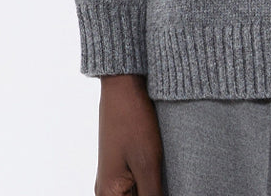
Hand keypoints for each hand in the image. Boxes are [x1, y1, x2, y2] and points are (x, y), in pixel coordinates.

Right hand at [95, 73, 164, 195]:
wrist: (123, 85)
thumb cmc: (133, 121)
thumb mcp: (148, 164)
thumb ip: (152, 195)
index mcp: (109, 195)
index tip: (165, 186)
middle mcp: (105, 191)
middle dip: (155, 192)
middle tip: (165, 175)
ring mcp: (112, 177)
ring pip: (136, 193)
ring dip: (152, 188)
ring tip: (164, 172)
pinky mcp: (119, 165)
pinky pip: (135, 184)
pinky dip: (149, 182)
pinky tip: (162, 171)